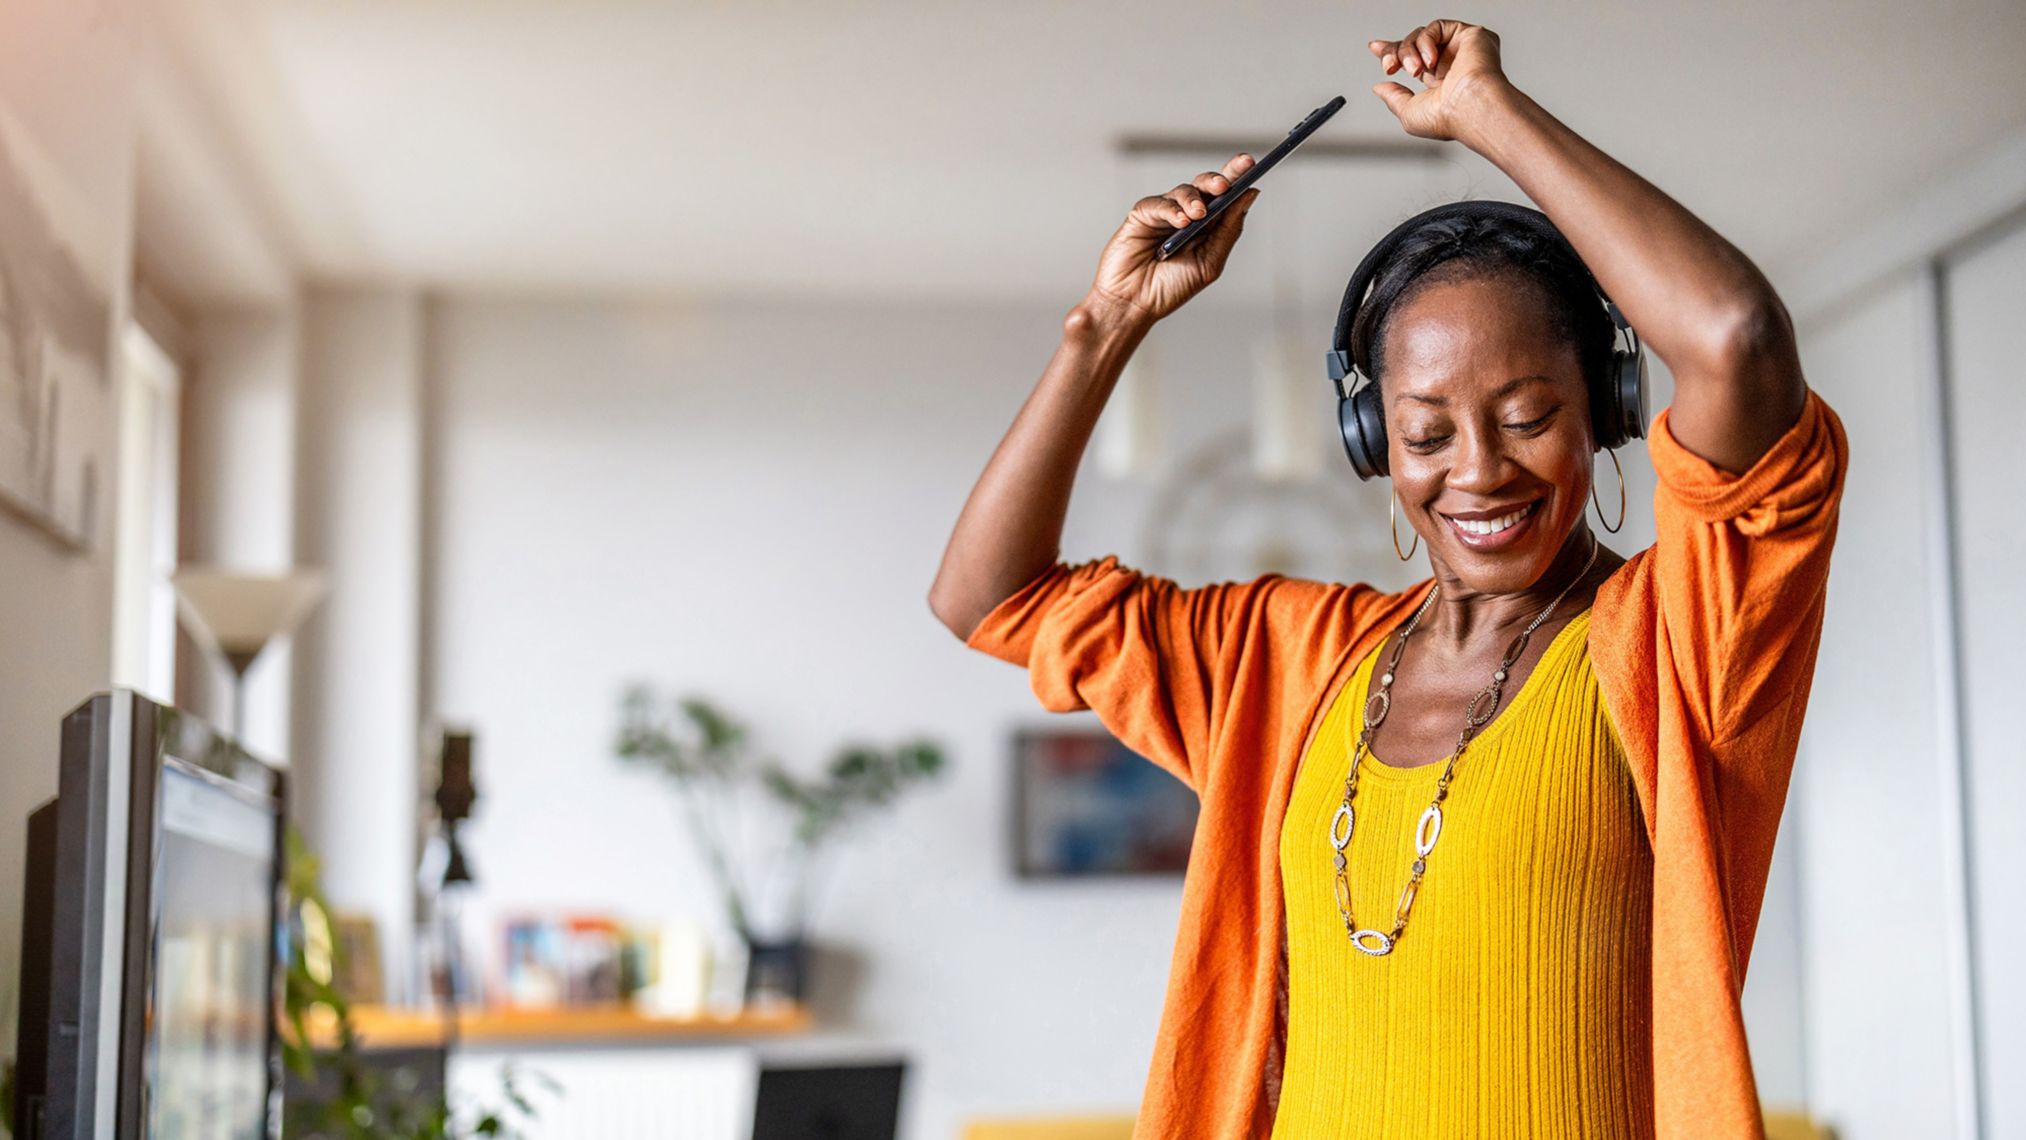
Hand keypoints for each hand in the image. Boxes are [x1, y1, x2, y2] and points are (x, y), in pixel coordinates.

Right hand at [1086, 153, 1259, 326]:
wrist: (1134, 303)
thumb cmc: (1170, 288)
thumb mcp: (1210, 262)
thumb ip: (1229, 229)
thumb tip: (1250, 195)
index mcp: (1208, 226)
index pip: (1226, 196)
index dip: (1238, 177)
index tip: (1250, 164)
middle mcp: (1187, 215)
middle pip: (1206, 186)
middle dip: (1218, 179)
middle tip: (1225, 184)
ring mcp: (1165, 213)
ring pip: (1184, 191)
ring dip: (1194, 199)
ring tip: (1198, 215)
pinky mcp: (1142, 215)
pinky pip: (1159, 203)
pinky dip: (1172, 210)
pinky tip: (1180, 222)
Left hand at [1367, 20, 1510, 142]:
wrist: (1471, 109)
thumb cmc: (1448, 119)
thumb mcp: (1409, 113)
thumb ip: (1394, 98)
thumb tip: (1380, 88)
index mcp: (1440, 81)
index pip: (1414, 58)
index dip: (1394, 50)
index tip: (1375, 47)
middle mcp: (1452, 64)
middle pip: (1413, 43)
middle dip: (1395, 53)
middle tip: (1390, 67)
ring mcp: (1461, 49)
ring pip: (1421, 35)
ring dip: (1408, 51)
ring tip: (1415, 70)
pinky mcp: (1471, 35)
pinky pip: (1436, 27)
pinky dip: (1425, 41)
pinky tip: (1431, 60)